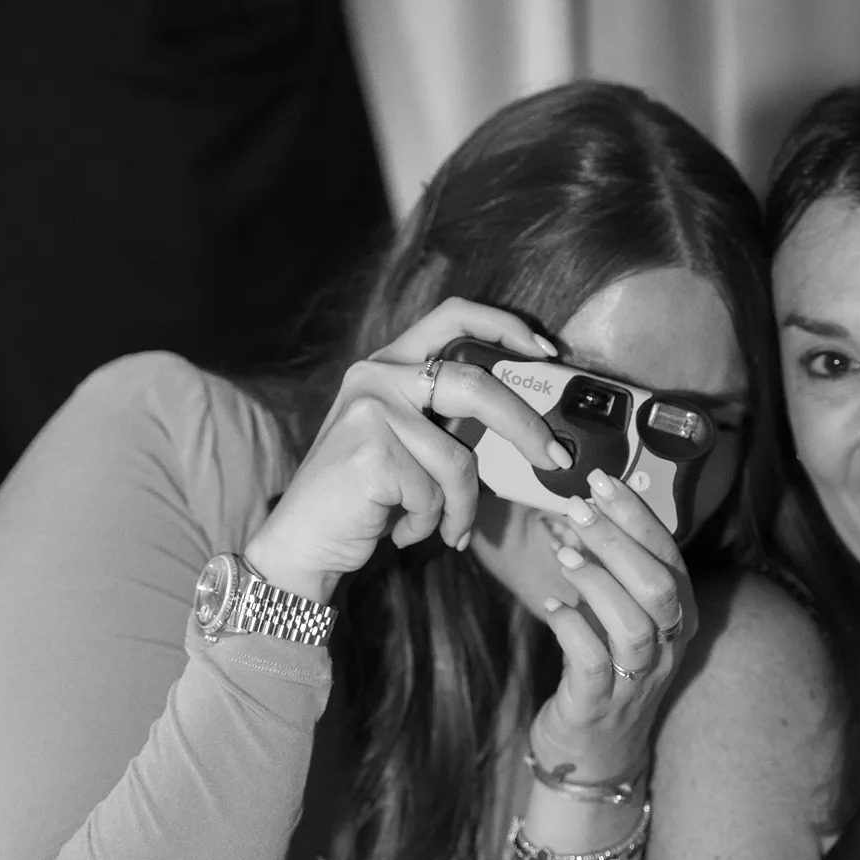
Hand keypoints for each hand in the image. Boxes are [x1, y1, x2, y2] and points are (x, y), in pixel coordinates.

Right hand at [244, 298, 571, 600]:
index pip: (454, 316)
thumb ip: (449, 419)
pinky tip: (401, 531)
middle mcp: (376, 376)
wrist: (303, 543)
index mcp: (389, 364)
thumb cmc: (366, 497)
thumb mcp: (408, 442)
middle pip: (475, 386)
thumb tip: (532, 426)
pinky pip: (435, 494)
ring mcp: (371, 412)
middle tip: (557, 458)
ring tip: (447, 529)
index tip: (546, 351)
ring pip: (458, 460)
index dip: (506, 326)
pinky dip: (431, 524)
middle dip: (526, 426)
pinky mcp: (371, 453)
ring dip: (461, 507)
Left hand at [529, 470, 694, 791]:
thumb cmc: (603, 669)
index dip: (636, 515)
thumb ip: (611, 569)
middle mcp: (669, 646)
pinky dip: (571, 625)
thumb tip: (581, 507)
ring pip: (634, 622)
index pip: (669, 555)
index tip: (601, 480)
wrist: (594, 754)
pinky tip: (551, 605)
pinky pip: (594, 661)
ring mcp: (638, 679)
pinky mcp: (600, 704)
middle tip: (575, 508)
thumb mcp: (618, 615)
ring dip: (596, 580)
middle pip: (658, 585)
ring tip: (562, 553)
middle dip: (617, 540)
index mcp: (679, 616)